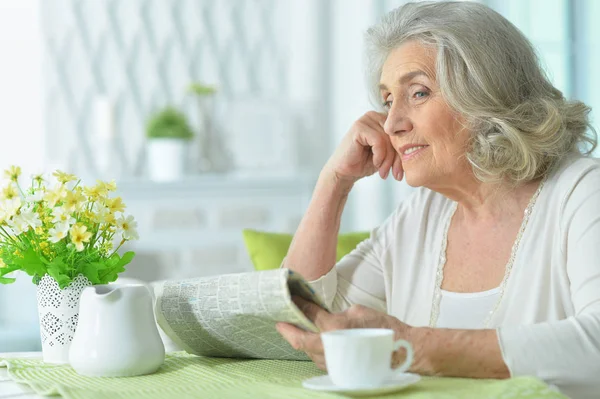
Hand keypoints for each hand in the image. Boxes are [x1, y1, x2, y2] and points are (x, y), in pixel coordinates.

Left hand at [276, 296, 411, 370]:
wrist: (403, 352)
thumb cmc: (385, 329)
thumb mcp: (359, 311)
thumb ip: (336, 313)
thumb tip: (324, 315)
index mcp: (335, 330)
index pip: (309, 315)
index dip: (298, 305)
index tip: (289, 298)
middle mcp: (330, 349)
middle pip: (299, 340)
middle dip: (288, 329)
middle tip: (280, 320)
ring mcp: (334, 363)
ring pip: (308, 351)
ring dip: (299, 340)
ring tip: (293, 329)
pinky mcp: (339, 370)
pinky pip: (319, 359)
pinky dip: (312, 349)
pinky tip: (312, 341)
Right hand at [322, 111, 402, 186]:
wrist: (344, 172)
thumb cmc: (365, 163)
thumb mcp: (387, 154)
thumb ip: (399, 146)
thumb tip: (418, 145)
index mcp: (383, 119)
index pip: (402, 132)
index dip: (403, 152)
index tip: (400, 171)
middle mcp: (375, 116)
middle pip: (397, 136)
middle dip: (397, 158)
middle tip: (394, 174)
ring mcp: (366, 119)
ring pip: (389, 139)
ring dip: (388, 159)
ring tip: (383, 171)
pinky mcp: (359, 127)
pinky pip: (379, 140)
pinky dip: (379, 155)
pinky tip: (375, 163)